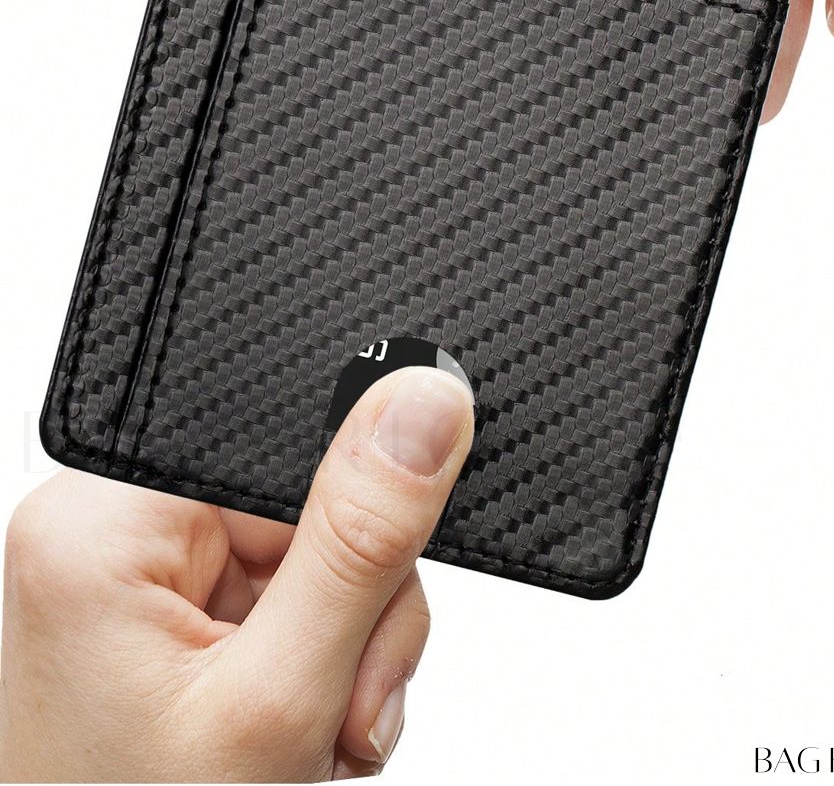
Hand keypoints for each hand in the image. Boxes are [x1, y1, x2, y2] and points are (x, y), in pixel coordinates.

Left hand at [0, 368, 472, 780]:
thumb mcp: (279, 698)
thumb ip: (360, 542)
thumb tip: (424, 403)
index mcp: (103, 520)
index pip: (289, 448)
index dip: (355, 518)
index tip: (370, 606)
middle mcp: (108, 533)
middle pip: (308, 506)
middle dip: (354, 614)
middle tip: (339, 707)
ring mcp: (135, 580)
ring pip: (312, 557)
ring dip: (345, 651)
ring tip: (317, 736)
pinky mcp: (163, 617)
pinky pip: (284, 596)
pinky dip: (315, 665)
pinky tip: (296, 726)